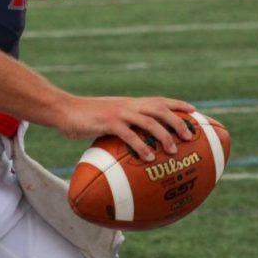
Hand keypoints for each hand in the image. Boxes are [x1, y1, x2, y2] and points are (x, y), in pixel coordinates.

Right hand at [58, 96, 195, 161]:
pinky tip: (148, 157)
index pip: (159, 100)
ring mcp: (119, 112)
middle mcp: (128, 105)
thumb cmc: (84, 117)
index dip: (178, 105)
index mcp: (130, 103)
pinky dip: (141, 145)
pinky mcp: (108, 122)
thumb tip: (133, 144)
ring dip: (164, 135)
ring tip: (173, 151)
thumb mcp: (106, 118)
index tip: (194, 112)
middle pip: (160, 109)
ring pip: (149, 120)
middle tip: (190, 137)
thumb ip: (121, 126)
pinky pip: (129, 134)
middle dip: (178, 122)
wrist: (63, 109)